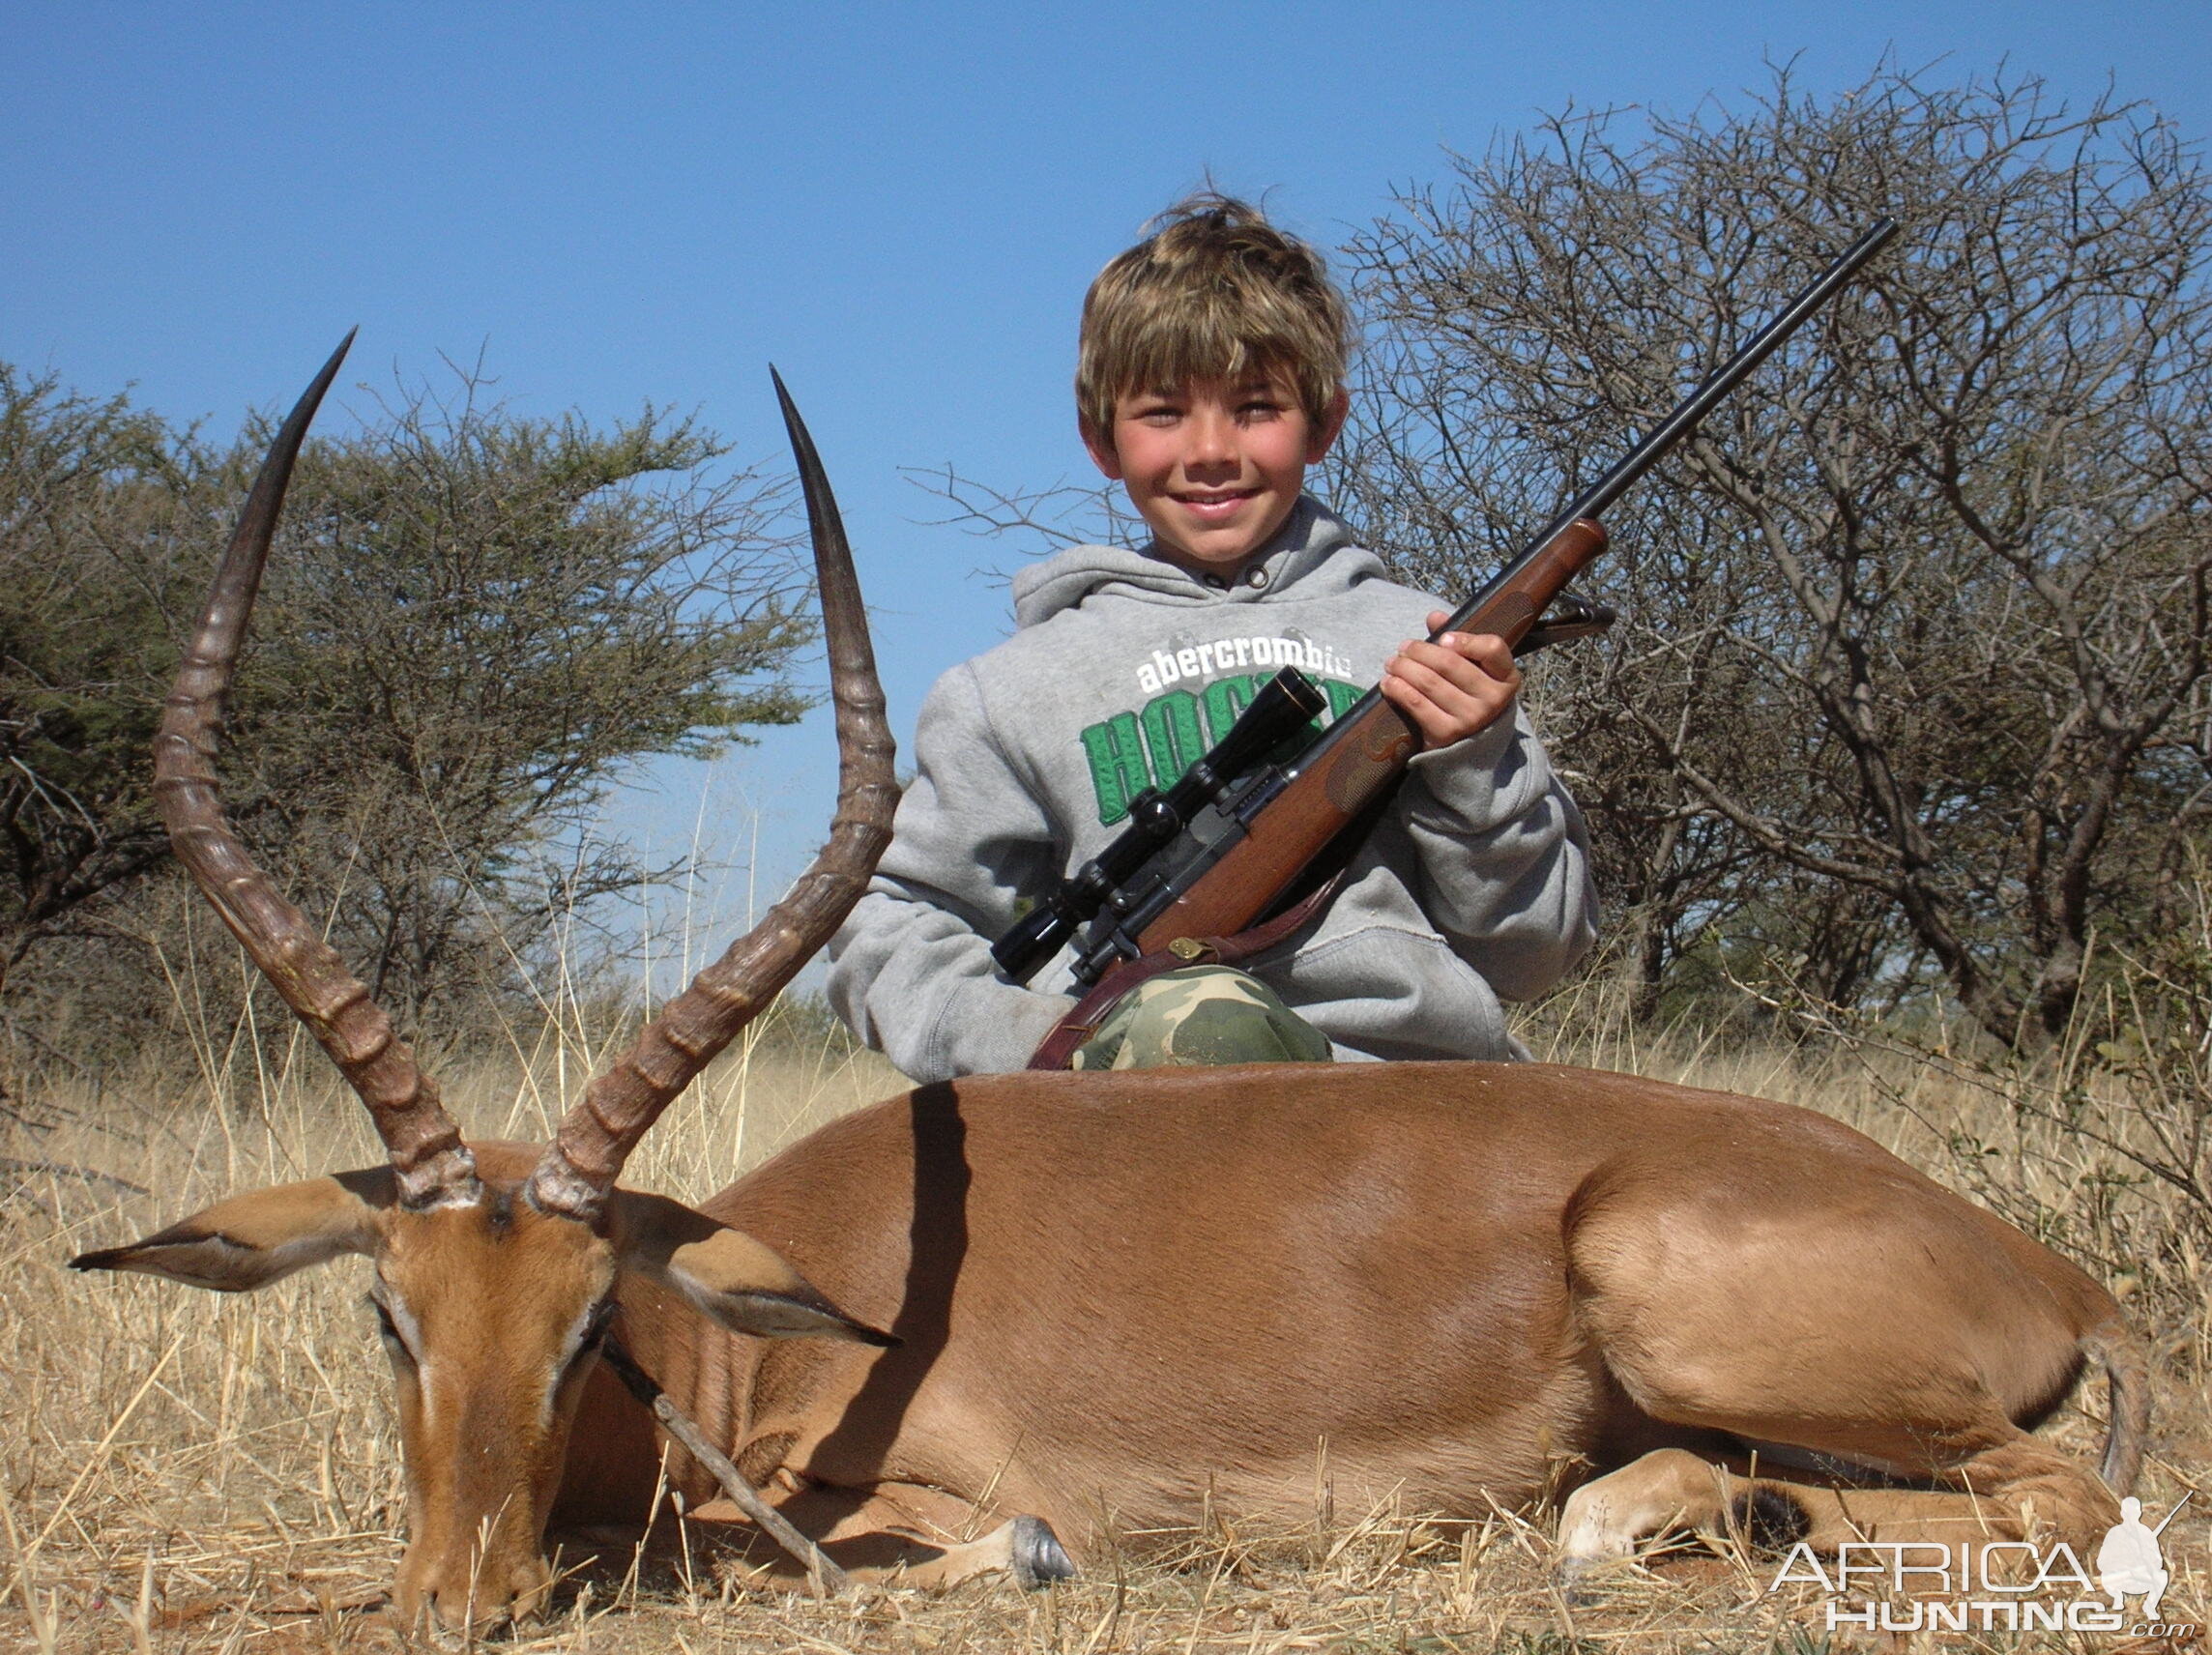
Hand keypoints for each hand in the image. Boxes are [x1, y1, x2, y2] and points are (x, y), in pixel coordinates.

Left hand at [1379, 612, 1519, 750]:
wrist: (1470, 743)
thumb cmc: (1469, 693)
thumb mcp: (1473, 667)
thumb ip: (1456, 639)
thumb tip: (1434, 617)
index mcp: (1506, 676)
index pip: (1493, 648)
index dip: (1466, 639)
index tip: (1443, 638)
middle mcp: (1493, 699)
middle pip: (1450, 663)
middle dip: (1420, 651)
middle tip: (1404, 647)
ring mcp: (1471, 718)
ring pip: (1429, 682)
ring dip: (1404, 668)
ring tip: (1392, 663)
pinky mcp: (1447, 734)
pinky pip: (1416, 704)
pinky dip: (1398, 689)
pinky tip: (1388, 682)